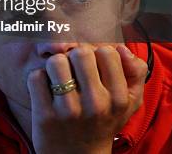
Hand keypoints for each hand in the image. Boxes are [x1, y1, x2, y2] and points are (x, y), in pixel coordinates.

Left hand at [27, 44, 147, 153]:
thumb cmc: (102, 122)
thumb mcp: (128, 102)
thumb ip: (135, 73)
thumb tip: (121, 48)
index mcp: (119, 99)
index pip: (107, 52)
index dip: (95, 53)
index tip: (90, 66)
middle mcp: (96, 104)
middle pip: (80, 53)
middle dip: (73, 57)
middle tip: (72, 71)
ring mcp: (69, 111)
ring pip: (56, 62)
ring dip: (53, 66)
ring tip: (57, 79)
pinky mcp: (45, 116)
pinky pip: (36, 77)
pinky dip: (37, 79)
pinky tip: (44, 90)